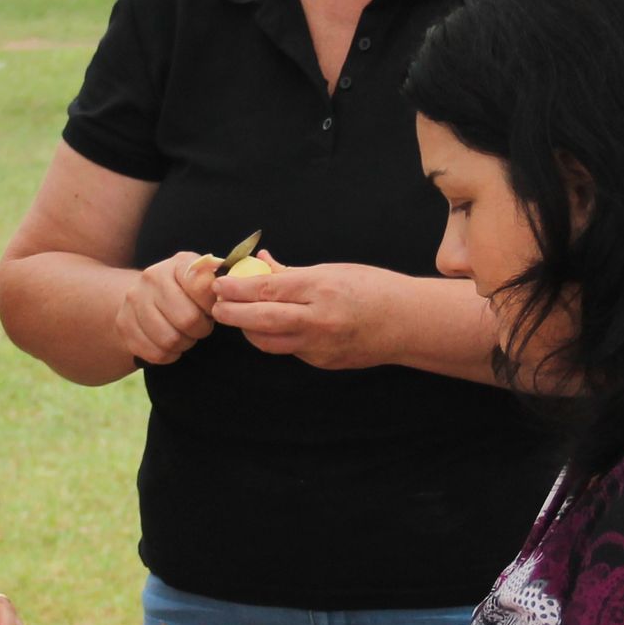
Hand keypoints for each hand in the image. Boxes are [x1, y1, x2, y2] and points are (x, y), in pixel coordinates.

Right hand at [114, 252, 220, 365]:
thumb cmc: (185, 292)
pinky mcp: (124, 324)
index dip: (213, 306)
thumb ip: (216, 284)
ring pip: (170, 340)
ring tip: (185, 335)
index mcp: (177, 264)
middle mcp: (152, 277)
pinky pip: (155, 353)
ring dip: (184, 343)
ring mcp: (134, 300)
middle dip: (200, 329)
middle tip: (200, 327)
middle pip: (187, 319)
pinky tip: (170, 344)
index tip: (212, 309)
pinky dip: (168, 355)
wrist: (144, 297)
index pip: (202, 287)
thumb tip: (225, 294)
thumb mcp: (202, 281)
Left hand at [210, 259, 389, 369]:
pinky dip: (277, 338)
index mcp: (320, 289)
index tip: (219, 285)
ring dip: (249, 331)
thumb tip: (260, 262)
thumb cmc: (373, 288)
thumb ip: (292, 272)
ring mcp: (321, 345)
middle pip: (261, 320)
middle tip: (217, 307)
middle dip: (233, 314)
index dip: (237, 289)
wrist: (407, 322)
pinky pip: (290, 350)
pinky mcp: (323, 362)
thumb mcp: (332, 271)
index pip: (267, 289)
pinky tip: (274, 327)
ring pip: (270, 342)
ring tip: (240, 318)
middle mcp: (318, 319)